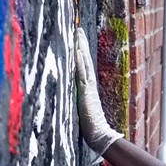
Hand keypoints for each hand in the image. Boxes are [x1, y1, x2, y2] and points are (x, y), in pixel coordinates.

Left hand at [74, 33, 121, 155]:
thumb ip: (75, 103)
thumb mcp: (79, 112)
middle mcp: (89, 85)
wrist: (99, 135)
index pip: (83, 67)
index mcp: (87, 88)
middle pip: (85, 60)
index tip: (77, 41)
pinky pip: (82, 74)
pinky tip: (78, 52)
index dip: (81, 54)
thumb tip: (66, 101)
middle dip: (81, 45)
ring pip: (85, 63)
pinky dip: (80, 63)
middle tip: (78, 29)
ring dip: (81, 48)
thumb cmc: (90, 128)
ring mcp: (88, 88)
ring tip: (78, 33)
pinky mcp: (86, 92)